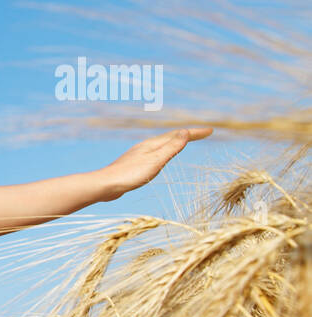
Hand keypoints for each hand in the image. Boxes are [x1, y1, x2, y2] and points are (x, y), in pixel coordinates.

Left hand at [98, 127, 212, 200]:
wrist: (105, 185)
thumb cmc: (130, 174)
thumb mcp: (155, 161)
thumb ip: (170, 148)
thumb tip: (185, 132)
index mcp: (152, 145)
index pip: (178, 135)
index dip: (195, 133)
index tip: (211, 130)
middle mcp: (146, 147)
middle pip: (170, 137)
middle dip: (187, 134)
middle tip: (202, 133)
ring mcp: (139, 155)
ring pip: (162, 145)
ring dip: (176, 141)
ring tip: (183, 141)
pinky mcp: (134, 165)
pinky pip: (155, 154)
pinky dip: (165, 152)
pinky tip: (160, 158)